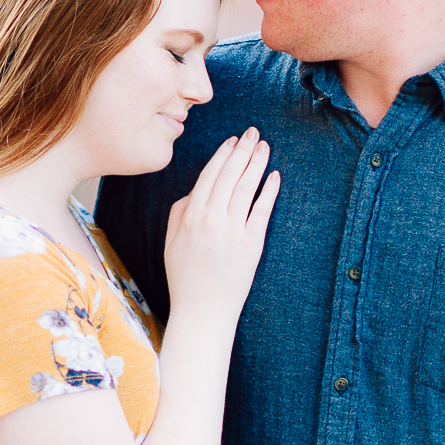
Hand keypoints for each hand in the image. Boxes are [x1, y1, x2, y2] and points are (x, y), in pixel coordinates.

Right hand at [164, 130, 279, 324]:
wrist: (202, 311)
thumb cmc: (185, 278)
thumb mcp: (170, 242)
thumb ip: (179, 212)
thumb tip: (195, 190)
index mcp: (189, 217)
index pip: (209, 176)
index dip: (222, 155)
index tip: (232, 140)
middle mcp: (211, 220)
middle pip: (229, 176)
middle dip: (242, 151)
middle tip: (253, 133)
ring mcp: (233, 232)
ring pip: (246, 189)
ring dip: (256, 164)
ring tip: (264, 147)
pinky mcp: (252, 245)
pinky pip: (262, 212)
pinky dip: (269, 191)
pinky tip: (274, 176)